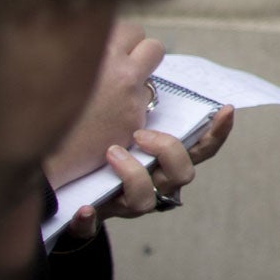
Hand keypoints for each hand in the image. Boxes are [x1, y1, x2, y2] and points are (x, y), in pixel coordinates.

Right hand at [45, 21, 162, 190]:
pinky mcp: (132, 124)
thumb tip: (83, 30)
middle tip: (118, 66)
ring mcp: (130, 99)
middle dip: (139, 55)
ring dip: (136, 82)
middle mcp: (122, 71)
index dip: (120, 38)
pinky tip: (104, 118)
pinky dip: (128, 110)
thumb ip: (71, 41)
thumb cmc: (26, 104)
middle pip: (152, 48)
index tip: (108, 48)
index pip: (131, 29)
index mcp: (100, 50)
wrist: (31, 151)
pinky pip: (142, 109)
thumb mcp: (42, 58)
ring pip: (151, 79)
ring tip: (109, 94)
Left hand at [60, 105, 233, 240]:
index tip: (225, 109)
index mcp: (162, 159)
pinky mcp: (89, 217)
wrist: (54, 182)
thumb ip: (135, 95)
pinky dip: (88, 220)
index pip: (201, 147)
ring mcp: (121, 201)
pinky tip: (82, 208)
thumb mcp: (117, 114)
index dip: (217, 132)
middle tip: (140, 132)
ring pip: (146, 199)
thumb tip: (146, 53)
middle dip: (169, 151)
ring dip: (132, 175)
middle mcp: (151, 182)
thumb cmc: (91, 140)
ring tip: (110, 152)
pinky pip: (91, 226)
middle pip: (182, 174)